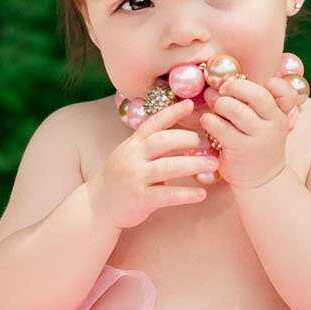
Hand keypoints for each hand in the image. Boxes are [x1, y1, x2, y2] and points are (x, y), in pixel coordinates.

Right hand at [88, 98, 218, 228]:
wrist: (97, 205)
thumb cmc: (120, 178)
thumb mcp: (130, 155)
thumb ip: (150, 146)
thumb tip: (182, 136)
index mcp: (132, 144)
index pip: (153, 123)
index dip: (172, 112)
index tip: (191, 104)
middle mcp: (133, 157)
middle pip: (162, 142)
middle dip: (187, 139)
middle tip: (209, 142)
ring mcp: (135, 178)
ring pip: (167, 167)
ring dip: (193, 164)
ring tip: (214, 164)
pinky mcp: (139, 199)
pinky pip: (166, 195)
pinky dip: (186, 194)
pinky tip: (201, 194)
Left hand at [198, 74, 300, 189]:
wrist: (261, 180)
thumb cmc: (257, 144)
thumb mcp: (265, 124)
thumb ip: (255, 104)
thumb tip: (222, 82)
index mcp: (281, 115)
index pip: (285, 94)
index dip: (274, 84)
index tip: (260, 83)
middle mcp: (273, 125)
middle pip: (256, 95)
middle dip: (234, 86)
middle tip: (223, 89)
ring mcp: (257, 138)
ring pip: (234, 108)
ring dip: (219, 103)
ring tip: (214, 106)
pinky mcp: (239, 149)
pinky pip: (219, 126)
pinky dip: (209, 119)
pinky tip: (208, 121)